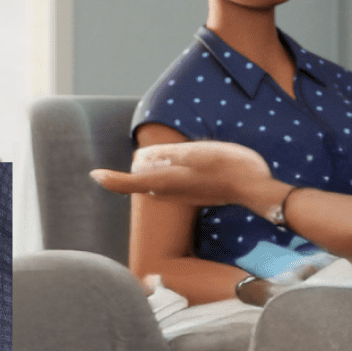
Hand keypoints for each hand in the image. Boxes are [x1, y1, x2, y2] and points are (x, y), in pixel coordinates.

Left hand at [91, 140, 274, 208]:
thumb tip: (142, 158)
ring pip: (157, 186)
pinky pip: (172, 187)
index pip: (130, 184)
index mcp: (169, 181)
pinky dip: (167, 177)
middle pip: (143, 184)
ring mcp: (186, 196)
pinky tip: (179, 167)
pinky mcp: (197, 195)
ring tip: (153, 159)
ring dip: (151, 174)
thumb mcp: (198, 153)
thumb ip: (170, 155)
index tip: (95, 175)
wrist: (256, 188)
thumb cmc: (228, 167)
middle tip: (135, 157)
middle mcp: (173, 193)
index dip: (111, 180)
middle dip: (133, 173)